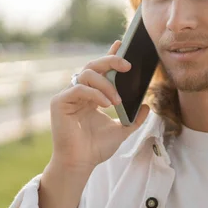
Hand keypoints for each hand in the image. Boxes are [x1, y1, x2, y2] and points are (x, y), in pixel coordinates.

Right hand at [48, 41, 149, 171]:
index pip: (101, 69)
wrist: (81, 163)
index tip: (122, 43)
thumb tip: (147, 106)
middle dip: (111, 61)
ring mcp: (68, 95)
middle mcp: (79, 91)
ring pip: (86, 74)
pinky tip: (106, 103)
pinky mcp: (59, 102)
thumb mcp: (122, 131)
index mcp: (92, 94)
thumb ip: (134, 119)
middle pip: (93, 65)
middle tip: (127, 66)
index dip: (110, 54)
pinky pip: (78, 88)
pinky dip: (94, 93)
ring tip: (117, 100)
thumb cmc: (96, 147)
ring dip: (105, 84)